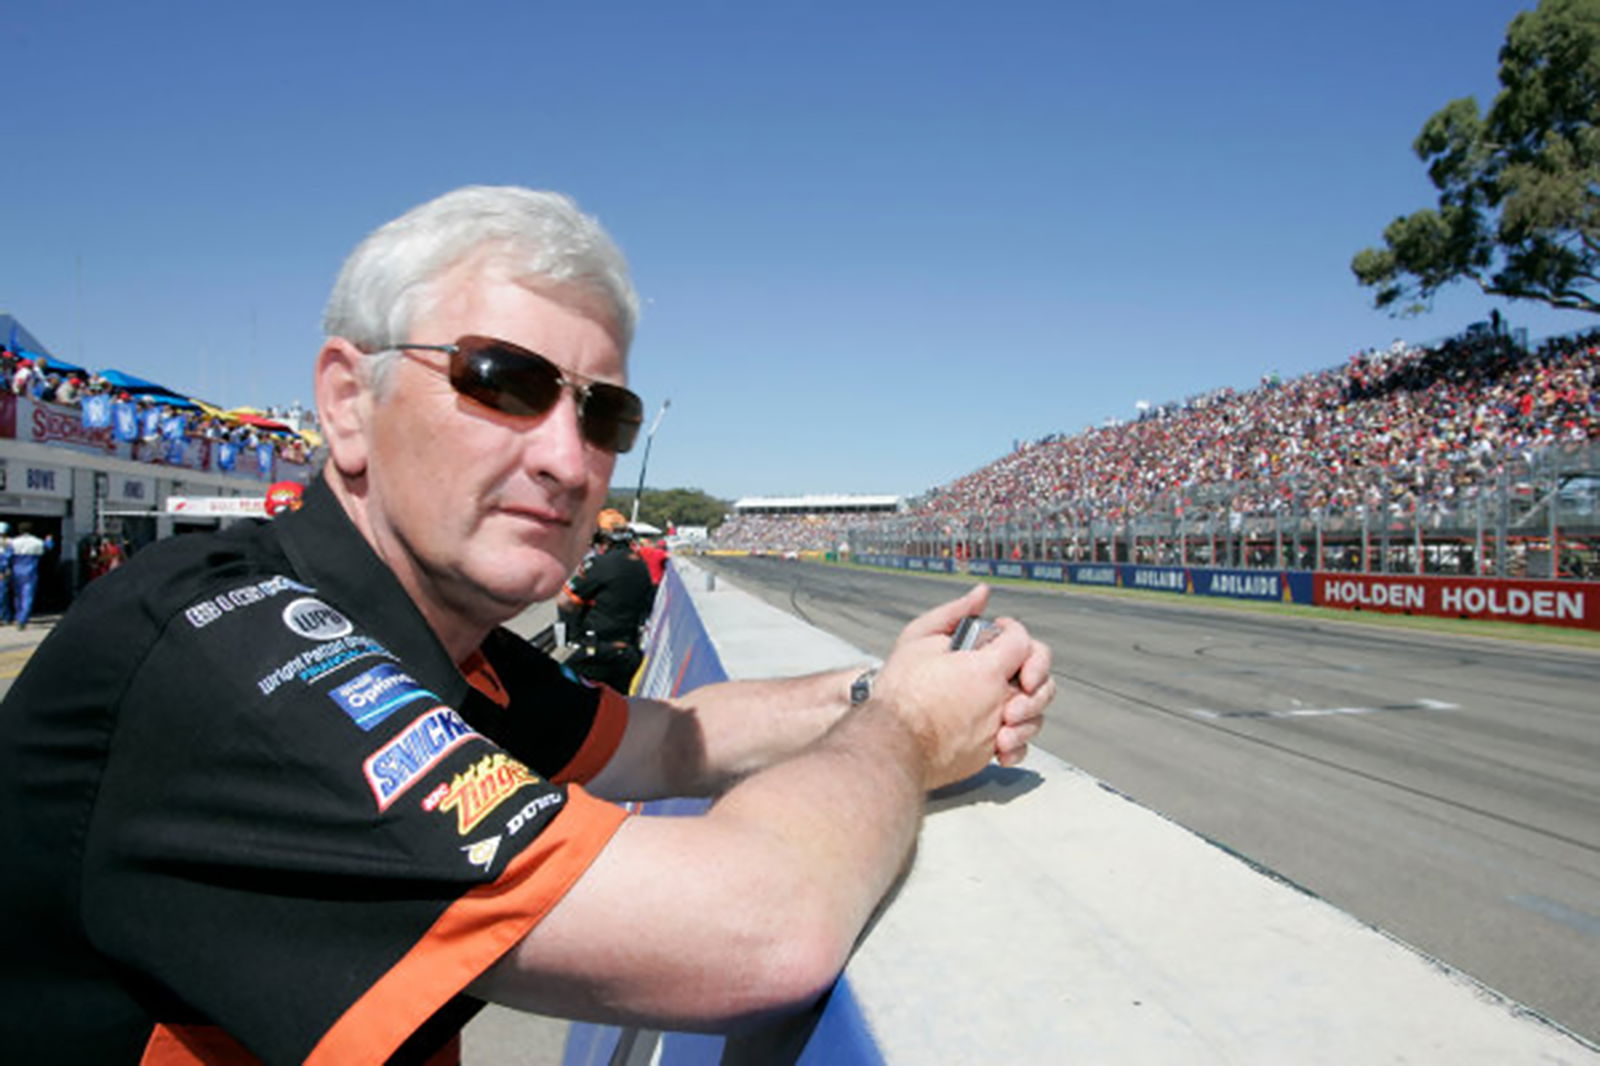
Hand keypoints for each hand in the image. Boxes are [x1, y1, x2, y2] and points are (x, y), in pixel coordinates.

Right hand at [871, 586, 1052, 788]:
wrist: (890, 744)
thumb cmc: (899, 695)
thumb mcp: (918, 639)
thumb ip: (955, 613)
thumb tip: (980, 596)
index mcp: (987, 670)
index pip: (1022, 640)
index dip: (1011, 629)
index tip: (996, 630)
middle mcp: (1000, 702)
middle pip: (1042, 681)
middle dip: (1030, 669)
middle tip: (1005, 668)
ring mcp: (995, 732)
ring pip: (1034, 717)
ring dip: (1024, 705)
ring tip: (998, 699)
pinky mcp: (987, 755)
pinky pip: (1019, 748)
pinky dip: (1015, 741)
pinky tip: (1000, 733)